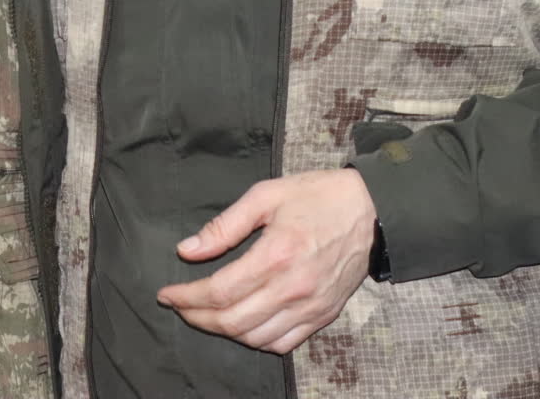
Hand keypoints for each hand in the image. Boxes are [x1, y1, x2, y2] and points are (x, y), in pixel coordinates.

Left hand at [155, 168, 377, 353]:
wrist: (372, 210)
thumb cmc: (317, 196)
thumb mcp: (265, 196)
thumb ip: (224, 226)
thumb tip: (187, 250)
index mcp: (276, 255)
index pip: (219, 291)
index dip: (186, 298)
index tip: (167, 294)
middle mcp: (293, 288)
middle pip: (233, 322)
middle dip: (197, 317)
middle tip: (180, 305)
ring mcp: (311, 307)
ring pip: (255, 338)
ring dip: (223, 331)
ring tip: (205, 314)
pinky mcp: (323, 315)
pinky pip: (283, 343)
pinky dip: (256, 340)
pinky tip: (242, 324)